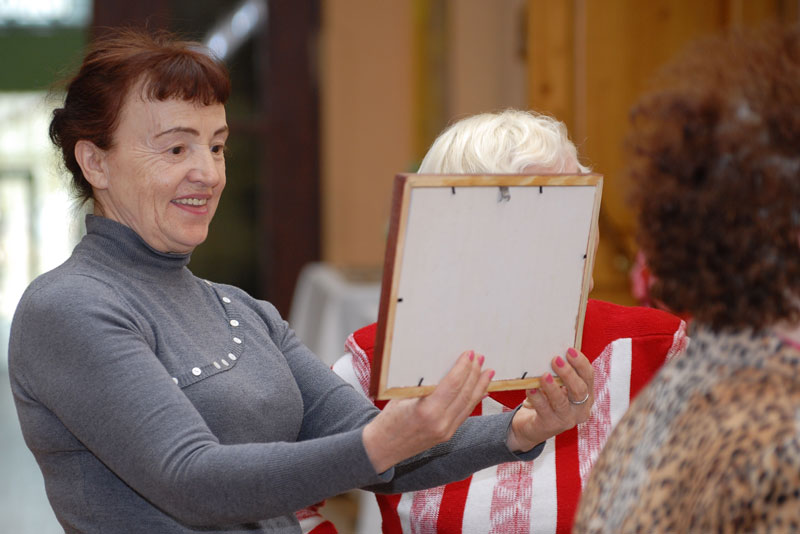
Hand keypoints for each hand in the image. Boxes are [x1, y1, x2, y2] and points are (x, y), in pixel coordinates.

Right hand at [362, 350, 493, 472]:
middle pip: (464, 394)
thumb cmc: (388, 419)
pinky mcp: (447, 435)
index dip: (463, 367)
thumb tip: (441, 367)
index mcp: (427, 411)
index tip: (469, 353)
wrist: (382, 448)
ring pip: (468, 405)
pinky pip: (464, 414)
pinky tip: (480, 391)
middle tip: (481, 357)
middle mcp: (440, 423)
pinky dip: (474, 400)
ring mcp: (446, 431)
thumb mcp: (402, 397)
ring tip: (487, 371)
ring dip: (479, 386)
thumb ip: (423, 385)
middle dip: (475, 374)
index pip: (452, 385)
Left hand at [506, 347, 593, 451]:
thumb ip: (559, 375)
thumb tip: (554, 354)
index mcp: (586, 396)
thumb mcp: (557, 387)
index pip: (588, 377)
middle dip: (568, 374)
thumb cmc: (547, 401)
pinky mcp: (550, 425)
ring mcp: (566, 420)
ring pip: (562, 402)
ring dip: (553, 387)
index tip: (569, 350)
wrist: (532, 426)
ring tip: (544, 376)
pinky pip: (544, 410)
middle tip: (556, 360)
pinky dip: (537, 398)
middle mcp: (580, 409)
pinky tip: (530, 388)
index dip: (580, 363)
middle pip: (580, 390)